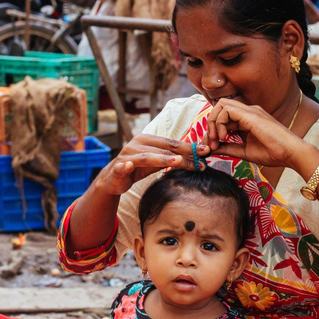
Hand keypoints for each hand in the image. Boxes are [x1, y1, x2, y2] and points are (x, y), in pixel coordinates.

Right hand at [94, 135, 209, 195]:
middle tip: (200, 158)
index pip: (171, 143)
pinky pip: (123, 166)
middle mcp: (137, 144)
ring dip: (162, 159)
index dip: (189, 147)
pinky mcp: (117, 168)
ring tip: (177, 162)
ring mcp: (127, 155)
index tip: (206, 151)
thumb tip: (197, 157)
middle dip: (183, 154)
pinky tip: (129, 166)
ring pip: (147, 157)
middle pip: (163, 149)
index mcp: (147, 140)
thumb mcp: (156, 162)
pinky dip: (126, 166)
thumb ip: (172, 158)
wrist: (113, 179)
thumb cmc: (137, 168)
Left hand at [205, 98, 309, 170]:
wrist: (291, 153)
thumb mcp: (243, 151)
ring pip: (221, 105)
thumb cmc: (272, 153)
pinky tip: (225, 136)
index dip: (212, 130)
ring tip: (217, 140)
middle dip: (210, 123)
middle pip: (220, 107)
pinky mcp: (251, 114)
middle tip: (211, 142)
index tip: (211, 147)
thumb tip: (210, 149)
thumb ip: (227, 148)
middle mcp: (248, 112)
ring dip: (213, 123)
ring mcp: (250, 111)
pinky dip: (220, 123)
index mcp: (247, 119)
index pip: (223, 117)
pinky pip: (227, 110)